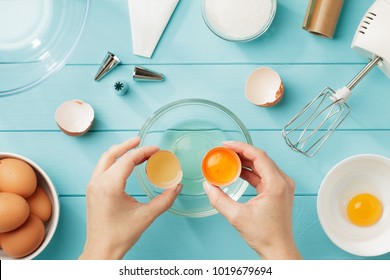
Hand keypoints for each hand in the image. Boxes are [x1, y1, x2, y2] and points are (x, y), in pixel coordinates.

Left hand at [79, 137, 181, 259]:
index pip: (128, 160)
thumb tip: (177, 187)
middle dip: (128, 145)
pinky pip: (102, 168)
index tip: (156, 149)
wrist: (102, 249)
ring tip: (135, 149)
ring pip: (105, 159)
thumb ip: (165, 200)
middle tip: (142, 141)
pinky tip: (125, 164)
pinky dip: (114, 161)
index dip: (144, 151)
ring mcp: (92, 186)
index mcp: (110, 186)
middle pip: (112, 153)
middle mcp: (98, 182)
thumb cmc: (120, 235)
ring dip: (120, 151)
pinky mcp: (92, 190)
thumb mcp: (146, 216)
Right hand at [203, 141, 301, 259]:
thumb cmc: (265, 235)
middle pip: (261, 158)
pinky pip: (263, 175)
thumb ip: (219, 199)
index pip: (259, 156)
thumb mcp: (237, 216)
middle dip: (241, 152)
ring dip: (245, 161)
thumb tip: (208, 186)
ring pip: (262, 165)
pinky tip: (237, 171)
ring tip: (228, 159)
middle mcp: (283, 181)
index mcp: (277, 184)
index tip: (226, 145)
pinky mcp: (278, 191)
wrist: (278, 250)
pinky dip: (250, 171)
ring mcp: (282, 186)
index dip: (241, 147)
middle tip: (224, 151)